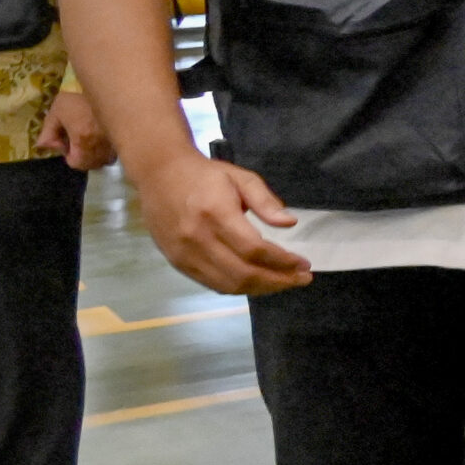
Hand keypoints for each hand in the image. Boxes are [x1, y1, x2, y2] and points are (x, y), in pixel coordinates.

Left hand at [35, 91, 115, 170]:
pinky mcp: (123, 135)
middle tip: (79, 143)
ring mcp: (114, 140)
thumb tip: (45, 147)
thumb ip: (48, 133)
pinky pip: (117, 150)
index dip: (70, 157)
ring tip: (92, 141)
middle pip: (93, 163)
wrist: (101, 83)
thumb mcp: (56, 113)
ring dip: (98, 155)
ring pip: (107, 159)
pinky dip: (110, 149)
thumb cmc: (75, 97)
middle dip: (84, 158)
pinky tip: (104, 137)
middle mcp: (101, 144)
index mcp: (82, 139)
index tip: (68, 144)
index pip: (77, 163)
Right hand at [134, 150, 311, 294]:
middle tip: (302, 278)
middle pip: (243, 274)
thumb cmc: (205, 175)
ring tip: (283, 282)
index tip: (305, 264)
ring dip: (261, 289)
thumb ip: (266, 201)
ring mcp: (185, 254)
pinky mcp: (177, 263)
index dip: (283, 262)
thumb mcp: (241, 178)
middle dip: (278, 281)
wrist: (158, 174)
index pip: (254, 249)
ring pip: (228, 285)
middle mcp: (198, 238)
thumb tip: (290, 223)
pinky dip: (239, 288)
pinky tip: (257, 282)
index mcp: (216, 214)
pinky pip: (212, 284)